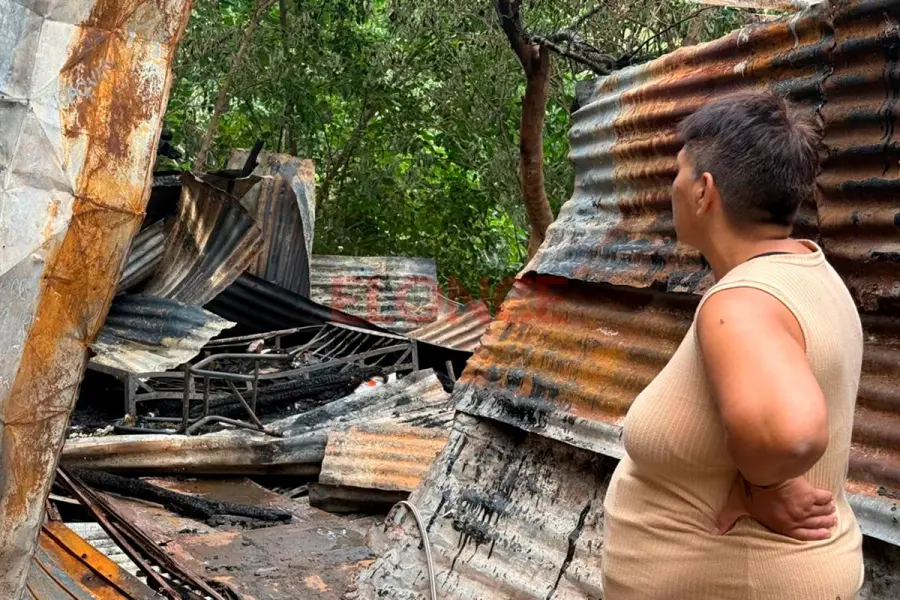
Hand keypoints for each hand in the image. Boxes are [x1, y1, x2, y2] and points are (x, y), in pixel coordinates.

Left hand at [715, 474, 836, 540]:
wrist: (765, 474)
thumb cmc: (750, 491)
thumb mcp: (737, 506)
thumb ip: (727, 519)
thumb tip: (714, 531)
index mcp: (782, 525)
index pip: (802, 535)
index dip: (815, 536)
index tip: (825, 534)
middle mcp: (796, 519)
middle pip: (815, 524)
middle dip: (824, 523)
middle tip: (831, 521)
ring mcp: (804, 507)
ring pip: (821, 512)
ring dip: (828, 512)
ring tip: (832, 511)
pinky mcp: (810, 494)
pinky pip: (824, 498)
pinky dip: (827, 498)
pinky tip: (829, 497)